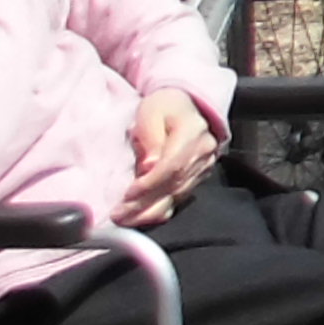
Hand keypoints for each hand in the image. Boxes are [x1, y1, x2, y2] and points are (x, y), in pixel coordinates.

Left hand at [114, 90, 216, 224]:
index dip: (149, 183)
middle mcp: (203, 152)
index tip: (127, 195)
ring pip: (178, 195)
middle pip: (174, 184)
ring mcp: (204, 166)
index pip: (172, 165)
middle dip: (144, 204)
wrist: (186, 104)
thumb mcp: (151, 114)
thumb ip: (150, 139)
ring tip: (126, 220)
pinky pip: (181, 197)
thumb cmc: (164, 106)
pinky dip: (162, 210)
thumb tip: (149, 167)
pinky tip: (144, 218)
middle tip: (119, 215)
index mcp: (192, 132)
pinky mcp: (200, 176)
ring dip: (150, 212)